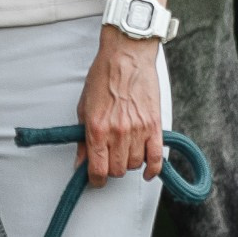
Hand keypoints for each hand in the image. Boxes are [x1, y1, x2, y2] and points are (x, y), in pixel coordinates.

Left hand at [76, 30, 167, 186]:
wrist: (126, 56)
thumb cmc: (103, 77)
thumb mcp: (83, 107)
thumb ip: (82, 139)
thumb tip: (80, 163)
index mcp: (97, 128)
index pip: (97, 170)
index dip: (95, 180)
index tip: (94, 179)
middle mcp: (118, 133)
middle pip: (117, 170)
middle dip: (111, 169)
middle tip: (108, 159)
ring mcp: (138, 130)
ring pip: (135, 165)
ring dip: (129, 164)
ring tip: (124, 152)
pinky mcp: (154, 126)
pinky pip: (156, 158)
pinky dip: (152, 169)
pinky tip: (146, 170)